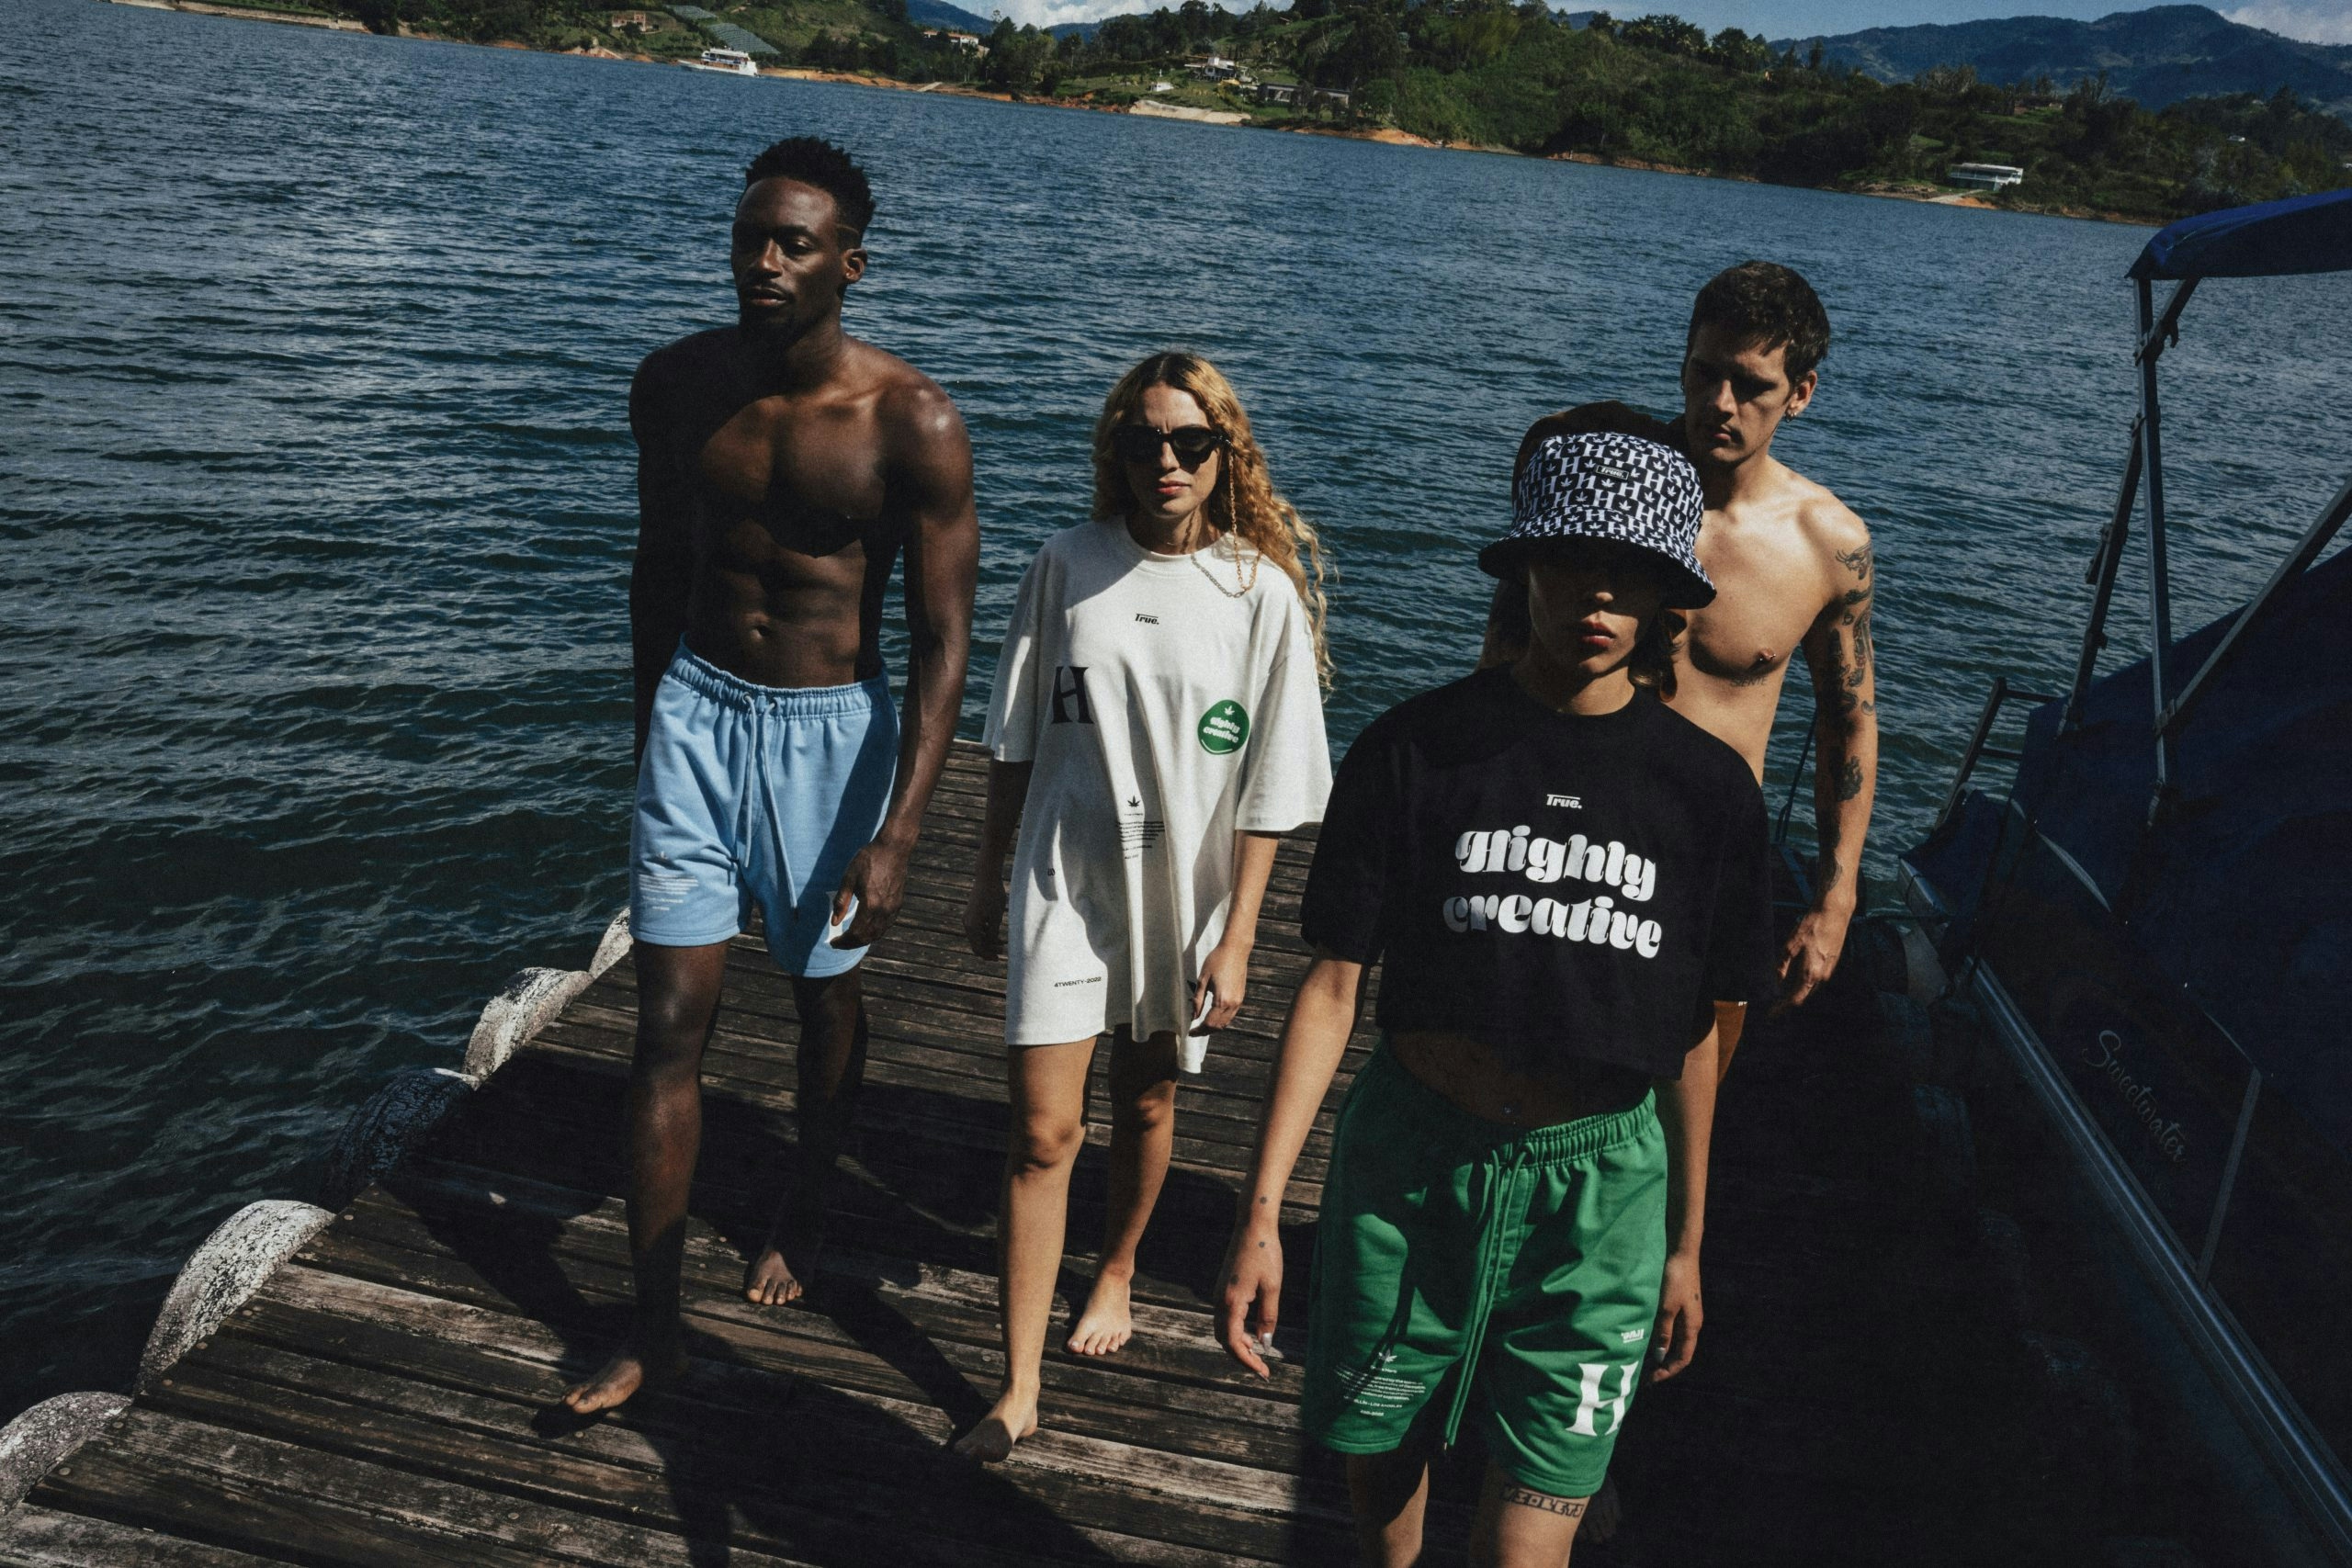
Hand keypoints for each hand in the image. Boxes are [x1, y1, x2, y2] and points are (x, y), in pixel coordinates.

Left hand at [830, 839, 910, 948]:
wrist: (893, 848)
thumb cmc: (869, 860)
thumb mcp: (849, 878)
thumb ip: (841, 902)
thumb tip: (834, 922)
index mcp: (870, 905)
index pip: (856, 933)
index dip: (843, 941)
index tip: (833, 942)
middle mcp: (883, 910)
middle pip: (867, 937)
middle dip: (852, 944)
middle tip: (839, 943)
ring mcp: (893, 908)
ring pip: (878, 934)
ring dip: (864, 940)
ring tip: (851, 939)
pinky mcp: (898, 904)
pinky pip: (886, 926)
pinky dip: (875, 932)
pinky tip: (867, 929)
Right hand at [963, 866, 1006, 959]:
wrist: (986, 878)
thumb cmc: (993, 896)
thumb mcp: (996, 917)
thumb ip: (992, 933)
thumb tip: (990, 946)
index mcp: (972, 926)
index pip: (978, 948)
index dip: (988, 955)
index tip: (999, 958)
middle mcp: (967, 923)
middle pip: (976, 943)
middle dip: (988, 949)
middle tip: (1002, 952)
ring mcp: (968, 918)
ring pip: (977, 936)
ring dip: (988, 941)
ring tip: (1002, 943)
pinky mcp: (972, 913)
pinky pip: (978, 928)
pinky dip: (986, 933)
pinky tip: (997, 934)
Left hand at [1192, 940, 1249, 1032]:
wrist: (1235, 949)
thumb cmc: (1217, 960)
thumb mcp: (1202, 979)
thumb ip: (1197, 1000)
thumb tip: (1194, 1016)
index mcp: (1221, 1000)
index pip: (1209, 1024)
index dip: (1199, 1031)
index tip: (1190, 1032)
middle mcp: (1232, 1004)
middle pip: (1218, 1026)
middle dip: (1206, 1031)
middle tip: (1195, 1030)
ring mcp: (1238, 1001)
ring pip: (1226, 1023)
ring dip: (1214, 1027)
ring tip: (1202, 1025)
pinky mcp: (1240, 997)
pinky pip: (1231, 1015)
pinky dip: (1221, 1020)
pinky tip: (1212, 1016)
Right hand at [1217, 1218, 1282, 1378]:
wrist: (1252, 1226)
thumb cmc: (1265, 1254)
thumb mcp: (1272, 1288)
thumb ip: (1268, 1318)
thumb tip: (1265, 1344)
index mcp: (1231, 1302)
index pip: (1233, 1342)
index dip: (1247, 1361)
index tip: (1263, 1372)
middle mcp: (1219, 1300)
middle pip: (1224, 1339)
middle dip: (1241, 1357)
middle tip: (1262, 1368)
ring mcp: (1219, 1294)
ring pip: (1222, 1329)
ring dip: (1238, 1345)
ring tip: (1259, 1354)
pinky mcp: (1223, 1288)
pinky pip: (1225, 1318)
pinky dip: (1236, 1331)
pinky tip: (1252, 1334)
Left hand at [1648, 1251, 1701, 1382]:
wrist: (1681, 1252)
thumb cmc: (1674, 1279)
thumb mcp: (1666, 1307)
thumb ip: (1664, 1332)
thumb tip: (1660, 1356)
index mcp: (1692, 1326)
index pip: (1683, 1358)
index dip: (1668, 1371)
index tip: (1652, 1379)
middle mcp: (1692, 1323)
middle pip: (1679, 1351)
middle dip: (1664, 1365)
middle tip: (1646, 1374)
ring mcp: (1686, 1313)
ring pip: (1675, 1340)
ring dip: (1661, 1352)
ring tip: (1644, 1359)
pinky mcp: (1679, 1304)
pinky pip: (1671, 1328)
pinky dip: (1661, 1338)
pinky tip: (1648, 1337)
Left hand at [1773, 903, 1850, 1013]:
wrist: (1834, 913)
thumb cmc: (1811, 926)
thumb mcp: (1790, 945)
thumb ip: (1783, 965)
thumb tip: (1778, 981)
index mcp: (1811, 974)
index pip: (1795, 1000)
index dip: (1783, 1009)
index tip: (1772, 1015)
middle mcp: (1822, 977)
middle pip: (1804, 997)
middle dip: (1789, 1004)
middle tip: (1775, 1007)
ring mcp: (1829, 970)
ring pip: (1811, 989)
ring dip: (1798, 994)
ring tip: (1783, 997)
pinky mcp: (1832, 963)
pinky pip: (1817, 980)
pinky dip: (1805, 984)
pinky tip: (1796, 981)